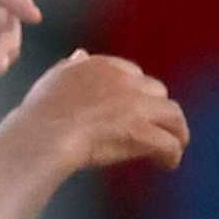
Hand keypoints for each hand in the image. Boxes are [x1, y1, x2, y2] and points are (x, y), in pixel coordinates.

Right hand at [9, 50, 188, 171]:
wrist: (45, 134)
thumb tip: (81, 55)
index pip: (134, 73)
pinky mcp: (143, 133)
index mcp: (105, 67)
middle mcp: (127, 83)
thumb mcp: (55, 77)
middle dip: (157, 109)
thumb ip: (72, 66)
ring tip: (174, 145)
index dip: (136, 92)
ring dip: (176, 130)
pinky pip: (169, 143)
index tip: (133, 106)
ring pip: (173, 115)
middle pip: (157, 92)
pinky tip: (167, 163)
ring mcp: (138, 108)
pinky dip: (172, 154)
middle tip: (154, 126)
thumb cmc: (42, 111)